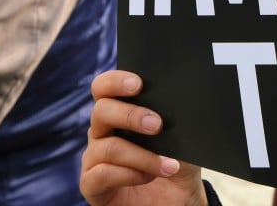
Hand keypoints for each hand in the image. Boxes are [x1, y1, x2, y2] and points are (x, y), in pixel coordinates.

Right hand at [81, 70, 206, 205]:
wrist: (178, 201)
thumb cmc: (177, 164)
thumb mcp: (184, 140)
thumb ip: (178, 120)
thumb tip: (184, 101)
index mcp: (121, 112)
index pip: (104, 88)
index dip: (116, 81)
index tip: (138, 84)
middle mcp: (103, 132)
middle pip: (101, 111)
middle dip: (131, 115)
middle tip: (157, 125)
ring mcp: (95, 158)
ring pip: (108, 147)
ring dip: (143, 156)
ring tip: (169, 165)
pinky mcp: (92, 186)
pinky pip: (101, 174)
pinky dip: (129, 174)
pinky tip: (149, 176)